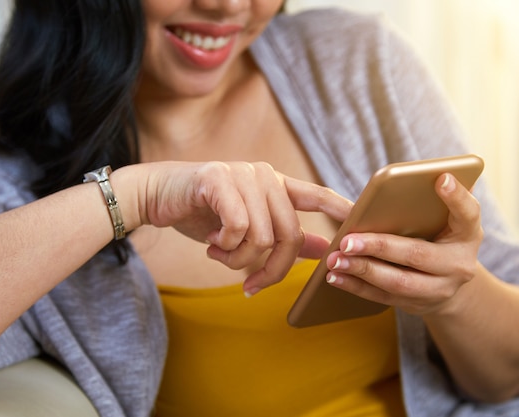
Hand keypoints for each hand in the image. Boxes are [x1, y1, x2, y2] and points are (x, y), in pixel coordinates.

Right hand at [136, 161, 351, 294]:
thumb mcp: (245, 228)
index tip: (361, 223)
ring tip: (221, 255)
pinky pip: (239, 228)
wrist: (157, 197)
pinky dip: (225, 247)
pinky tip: (212, 244)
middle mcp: (265, 175)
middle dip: (271, 269)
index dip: (341, 208)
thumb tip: (323, 248)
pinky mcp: (219, 180)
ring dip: (239, 260)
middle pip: (289, 234)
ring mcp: (243, 174)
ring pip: (262, 236)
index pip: (317, 194)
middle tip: (250, 284)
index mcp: (275, 184)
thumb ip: (284, 235)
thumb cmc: (203, 214)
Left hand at [324, 173, 482, 315]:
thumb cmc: (439, 236)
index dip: (456, 196)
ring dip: (362, 269)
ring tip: (336, 259)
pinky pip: (382, 297)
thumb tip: (384, 191)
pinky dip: (356, 286)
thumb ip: (426, 204)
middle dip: (379, 247)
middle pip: (417, 255)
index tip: (440, 178)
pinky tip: (334, 276)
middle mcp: (459, 265)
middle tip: (348, 240)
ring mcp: (439, 290)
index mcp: (467, 234)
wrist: (449, 282)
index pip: (468, 213)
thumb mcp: (445, 219)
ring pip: (398, 282)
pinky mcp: (416, 304)